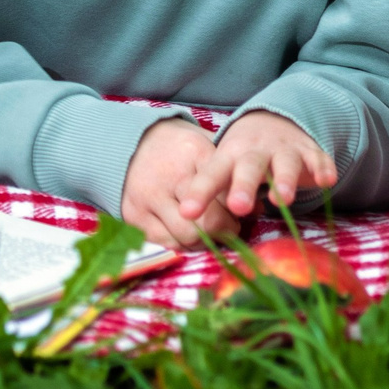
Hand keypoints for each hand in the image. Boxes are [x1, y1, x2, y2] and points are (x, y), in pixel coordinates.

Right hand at [120, 117, 236, 247]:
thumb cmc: (177, 148)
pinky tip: (188, 236)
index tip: (241, 212)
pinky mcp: (134, 216)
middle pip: (210, 222)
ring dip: (205, 242)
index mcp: (194, 153)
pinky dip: (183, 246)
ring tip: (210, 233)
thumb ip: (230, 174)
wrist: (128, 143)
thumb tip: (260, 207)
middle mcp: (170, 176)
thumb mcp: (204, 146)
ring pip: (189, 237)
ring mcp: (149, 198)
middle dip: (226, 231)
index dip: (238, 209)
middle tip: (230, 227)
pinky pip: (167, 244)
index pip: (227, 192)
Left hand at [178, 110, 337, 223]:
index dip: (199, 193)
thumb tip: (185, 223)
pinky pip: (318, 159)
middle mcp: (256, 151)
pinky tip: (326, 181)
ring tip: (281, 201)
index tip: (187, 213)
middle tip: (237, 207)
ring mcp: (284, 150)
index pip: (211, 174)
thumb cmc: (242, 156)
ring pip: (284, 163)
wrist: (274, 120)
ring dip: (283, 180)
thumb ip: (209, 190)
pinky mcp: (310, 152)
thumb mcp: (223, 166)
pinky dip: (322, 168)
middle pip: (248, 167)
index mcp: (229, 157)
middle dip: (243, 186)